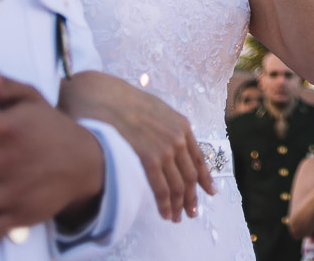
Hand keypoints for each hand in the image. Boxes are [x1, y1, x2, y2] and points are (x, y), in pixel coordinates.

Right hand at [58, 70, 214, 221]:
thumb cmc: (123, 100)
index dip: (204, 178)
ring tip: (177, 217)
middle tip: (192, 212)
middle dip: (192, 197)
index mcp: (182, 125)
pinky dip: (165, 204)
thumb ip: (166, 127)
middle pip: (190, 175)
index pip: (199, 158)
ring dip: (179, 205)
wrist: (103, 95)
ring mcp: (165, 149)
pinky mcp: (149, 158)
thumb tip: (166, 143)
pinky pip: (162, 189)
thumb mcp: (155, 109)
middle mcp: (179, 138)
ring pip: (178, 185)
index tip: (209, 192)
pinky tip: (165, 214)